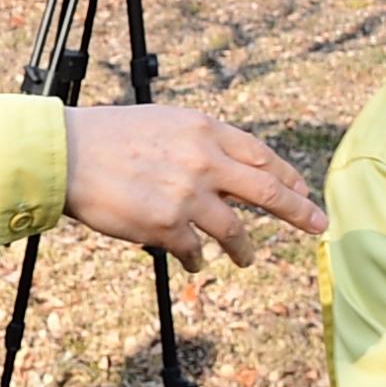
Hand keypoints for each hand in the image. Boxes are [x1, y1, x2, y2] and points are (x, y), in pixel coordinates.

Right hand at [61, 106, 325, 267]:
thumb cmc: (109, 137)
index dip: (287, 176)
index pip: (261, 155)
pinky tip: (195, 263)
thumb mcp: (165, 123)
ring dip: (244, 249)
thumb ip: (200, 142)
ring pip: (234, 230)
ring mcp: (188, 196)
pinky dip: (197, 259)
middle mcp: (204, 161)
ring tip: (246, 259)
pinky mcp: (167, 226)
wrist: (67, 155)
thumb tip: (229, 167)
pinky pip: (194, 251)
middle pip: (267, 191)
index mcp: (205, 131)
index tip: (304, 191)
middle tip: (318, 226)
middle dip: (298, 212)